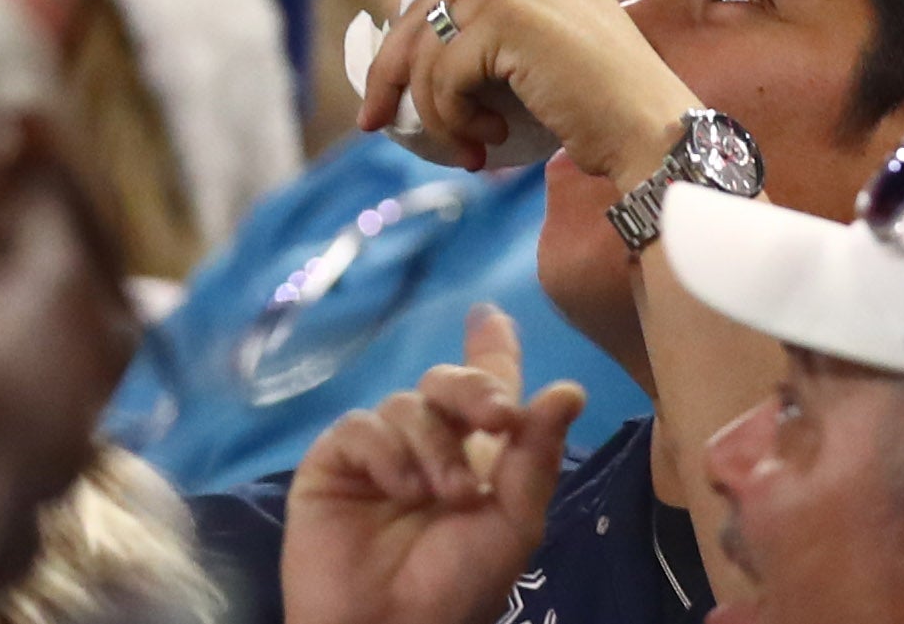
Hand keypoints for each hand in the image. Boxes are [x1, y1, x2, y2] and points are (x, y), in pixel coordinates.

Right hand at [281, 305, 586, 623]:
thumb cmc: (458, 587)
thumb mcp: (513, 525)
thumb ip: (536, 457)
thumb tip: (568, 388)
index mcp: (478, 461)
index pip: (486, 391)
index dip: (491, 351)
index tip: (493, 316)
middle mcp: (428, 446)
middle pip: (448, 384)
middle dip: (474, 389)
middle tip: (498, 419)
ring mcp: (380, 452)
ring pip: (407, 403)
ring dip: (434, 445)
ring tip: (443, 496)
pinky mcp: (335, 461)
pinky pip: (362, 426)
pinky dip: (387, 452)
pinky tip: (398, 488)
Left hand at [359, 0, 698, 191]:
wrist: (652, 134)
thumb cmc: (602, 103)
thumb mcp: (543, 47)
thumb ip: (492, 29)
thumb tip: (412, 61)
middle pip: (423, 8)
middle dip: (391, 72)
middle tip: (375, 121)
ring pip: (426, 49)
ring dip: (432, 111)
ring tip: (466, 144)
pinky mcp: (506, 16)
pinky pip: (441, 75)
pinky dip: (450, 118)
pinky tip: (486, 140)